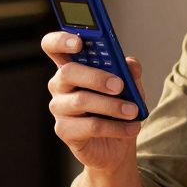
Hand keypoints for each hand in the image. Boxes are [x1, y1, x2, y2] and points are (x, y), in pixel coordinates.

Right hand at [41, 31, 146, 174]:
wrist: (117, 146)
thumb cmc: (119, 109)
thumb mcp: (130, 87)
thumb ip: (129, 72)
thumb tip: (130, 63)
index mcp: (72, 65)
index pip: (53, 45)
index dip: (61, 40)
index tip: (79, 42)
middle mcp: (60, 84)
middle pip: (68, 71)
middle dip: (96, 76)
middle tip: (119, 85)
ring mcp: (59, 108)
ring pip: (81, 100)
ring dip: (112, 106)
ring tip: (133, 111)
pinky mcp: (64, 130)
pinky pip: (89, 126)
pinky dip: (115, 127)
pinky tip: (132, 128)